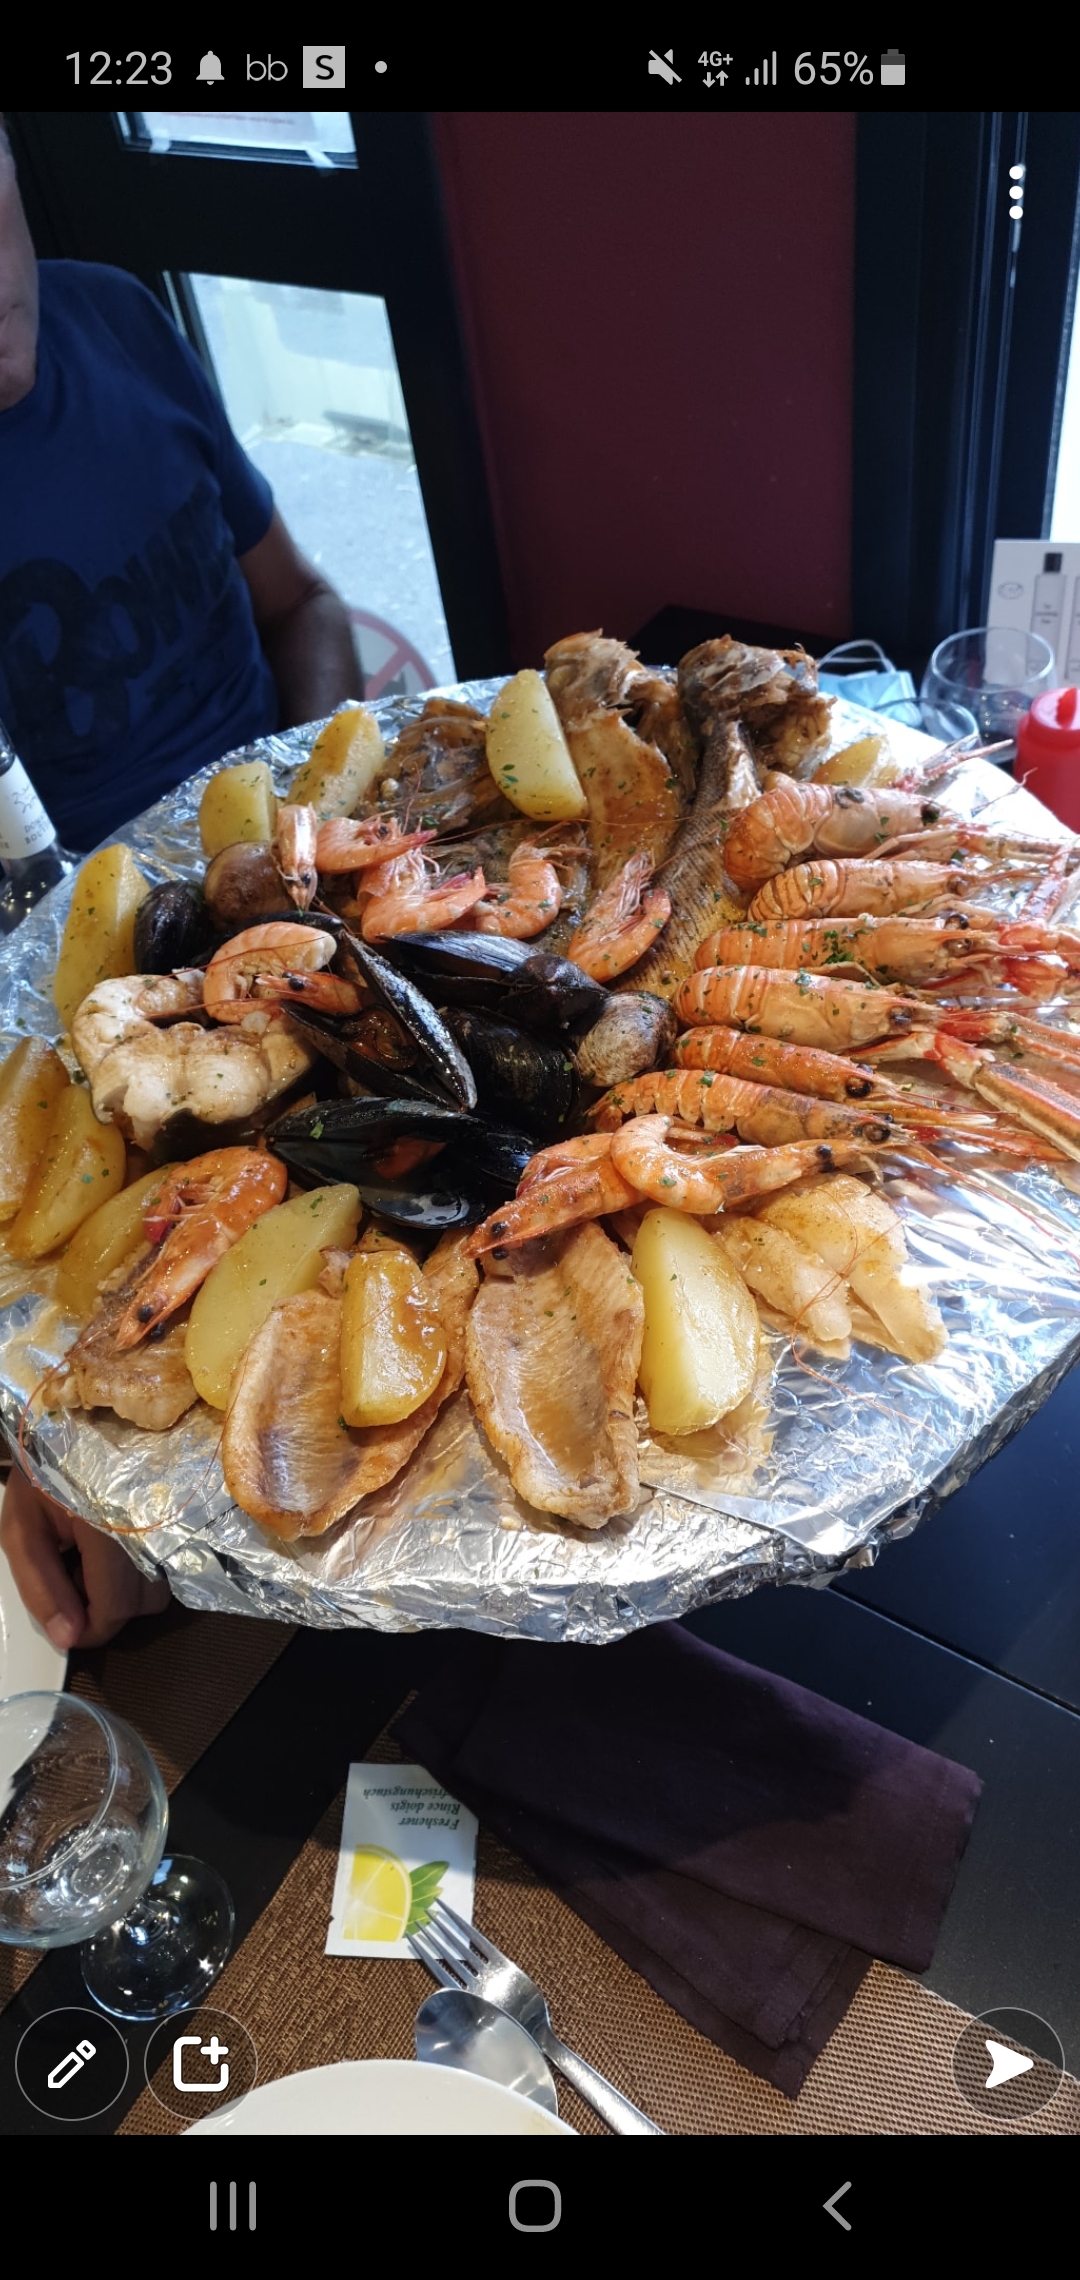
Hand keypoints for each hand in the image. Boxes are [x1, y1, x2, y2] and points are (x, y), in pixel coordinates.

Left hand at [0, 1465, 169, 1649]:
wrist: (75, 1424)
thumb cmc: (44, 1472)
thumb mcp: (22, 1529)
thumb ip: (41, 1587)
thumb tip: (69, 1638)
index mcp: (106, 1524)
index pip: (116, 1606)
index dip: (92, 1628)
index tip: (72, 1625)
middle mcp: (150, 1520)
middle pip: (144, 1603)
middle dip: (106, 1605)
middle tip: (76, 1574)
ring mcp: (173, 1516)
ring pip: (161, 1588)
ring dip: (127, 1589)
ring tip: (96, 1559)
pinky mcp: (183, 1515)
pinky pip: (170, 1566)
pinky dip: (142, 1571)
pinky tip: (117, 1550)